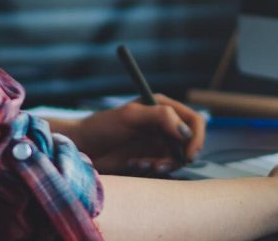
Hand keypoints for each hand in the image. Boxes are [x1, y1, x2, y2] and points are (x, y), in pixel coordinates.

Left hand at [64, 94, 205, 174]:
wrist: (81, 148)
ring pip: (177, 157)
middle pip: (189, 141)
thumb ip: (161, 117)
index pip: (193, 120)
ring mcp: (157, 142)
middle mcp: (163, 124)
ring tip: (141, 164)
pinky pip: (163, 166)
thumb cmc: (101, 126)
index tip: (188, 154)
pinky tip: (134, 165)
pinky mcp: (149, 157)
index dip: (196, 137)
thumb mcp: (131, 117)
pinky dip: (152, 169)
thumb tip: (185, 131)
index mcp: (162, 107)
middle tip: (160, 165)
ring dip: (163, 164)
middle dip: (179, 156)